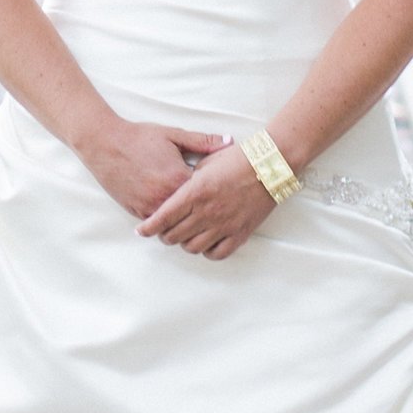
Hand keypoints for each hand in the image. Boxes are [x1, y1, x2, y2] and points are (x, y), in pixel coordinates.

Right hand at [83, 117, 229, 224]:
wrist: (104, 143)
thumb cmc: (139, 137)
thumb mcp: (173, 135)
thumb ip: (203, 141)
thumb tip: (230, 142)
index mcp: (178, 178)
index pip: (206, 195)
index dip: (215, 193)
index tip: (223, 191)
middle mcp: (165, 197)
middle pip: (192, 215)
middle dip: (202, 212)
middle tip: (212, 208)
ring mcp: (149, 206)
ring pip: (175, 225)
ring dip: (183, 220)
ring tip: (193, 215)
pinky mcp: (136, 211)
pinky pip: (157, 225)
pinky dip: (166, 222)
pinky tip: (173, 215)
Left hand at [139, 138, 275, 262]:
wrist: (271, 164)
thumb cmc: (239, 158)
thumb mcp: (206, 161)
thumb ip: (188, 180)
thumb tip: (175, 191)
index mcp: (196, 191)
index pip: (163, 217)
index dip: (148, 227)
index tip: (141, 231)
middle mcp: (207, 211)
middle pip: (174, 235)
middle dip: (164, 234)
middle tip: (163, 230)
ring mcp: (224, 225)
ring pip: (193, 247)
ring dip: (184, 243)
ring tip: (184, 235)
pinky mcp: (240, 233)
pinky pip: (217, 254)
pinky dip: (207, 251)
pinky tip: (206, 243)